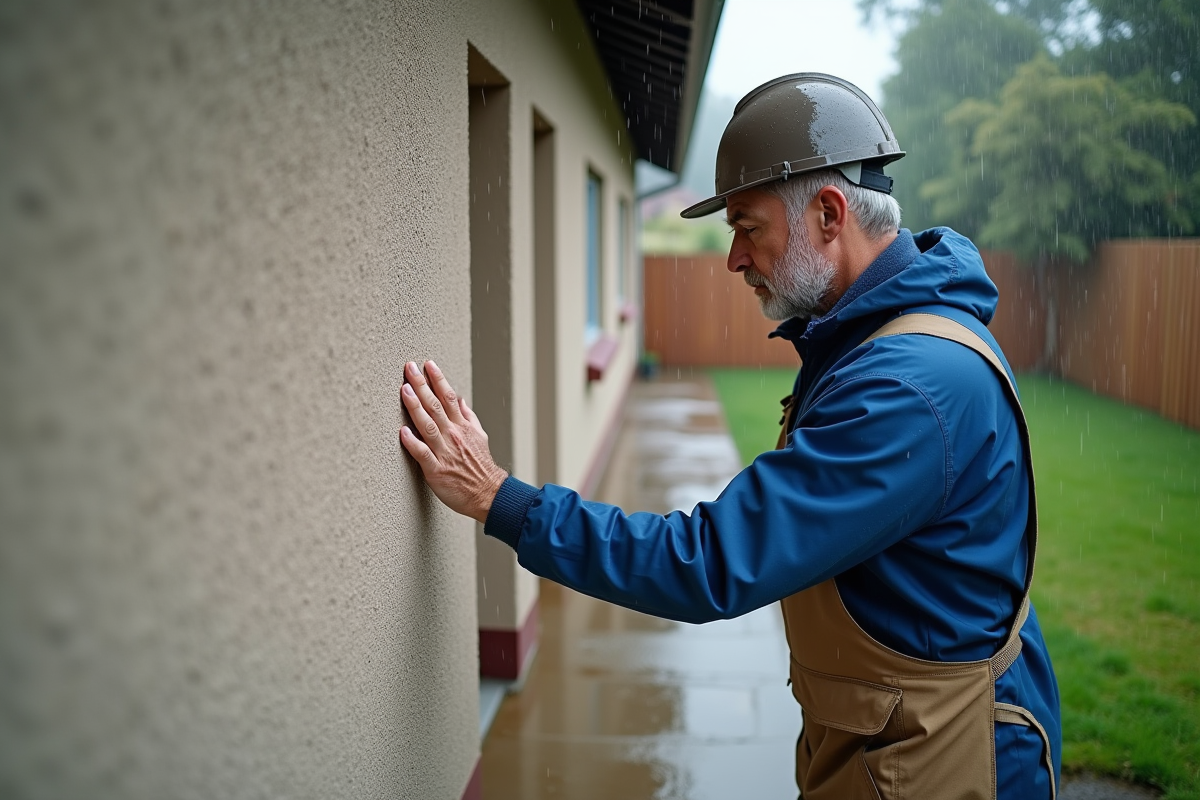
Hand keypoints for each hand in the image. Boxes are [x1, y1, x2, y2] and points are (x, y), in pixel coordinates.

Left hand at [399, 360, 507, 522]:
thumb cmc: (481, 467)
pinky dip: (412, 443)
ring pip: (428, 425)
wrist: (488, 493)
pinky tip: (402, 432)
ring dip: (415, 407)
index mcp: (462, 426)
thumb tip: (461, 400)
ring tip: (405, 390)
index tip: (428, 364)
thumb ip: (468, 417)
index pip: (449, 397)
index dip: (438, 379)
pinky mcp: (436, 470)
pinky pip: (423, 454)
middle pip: (435, 405)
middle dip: (422, 385)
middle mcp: (453, 435)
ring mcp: (444, 452)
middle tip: (409, 368)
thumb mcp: (480, 436)